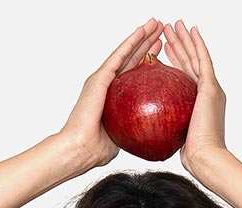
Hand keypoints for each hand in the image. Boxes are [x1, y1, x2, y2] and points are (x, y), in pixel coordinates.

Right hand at [56, 18, 168, 173]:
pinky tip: (142, 32)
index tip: (160, 49)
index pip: (133, 72)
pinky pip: (119, 57)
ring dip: (141, 36)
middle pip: (131, 57)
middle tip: (161, 29)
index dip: (146, 58)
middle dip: (146, 42)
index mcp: (112, 95)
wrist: (80, 149)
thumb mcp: (124, 134)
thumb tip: (152, 132)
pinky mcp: (100, 78)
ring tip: (155, 24)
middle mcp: (106, 83)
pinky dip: (131, 43)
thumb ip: (135, 127)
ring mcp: (102, 79)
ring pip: (126, 52)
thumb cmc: (97, 148)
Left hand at [165, 20, 229, 173]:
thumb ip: (168, 126)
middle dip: (179, 45)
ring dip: (185, 39)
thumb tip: (151, 128)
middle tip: (169, 29)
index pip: (184, 75)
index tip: (166, 49)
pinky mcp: (210, 87)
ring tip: (175, 24)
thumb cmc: (192, 155)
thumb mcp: (176, 136)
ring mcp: (210, 88)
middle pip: (189, 62)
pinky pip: (201, 59)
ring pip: (195, 56)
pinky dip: (196, 44)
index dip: (176, 60)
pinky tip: (190, 31)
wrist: (205, 157)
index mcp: (198, 102)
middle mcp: (207, 92)